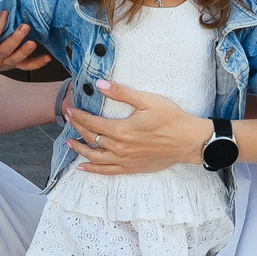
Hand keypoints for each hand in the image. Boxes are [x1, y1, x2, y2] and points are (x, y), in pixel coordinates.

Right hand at [0, 3, 45, 90]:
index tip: (4, 13)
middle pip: (4, 49)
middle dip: (15, 39)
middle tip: (25, 26)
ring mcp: (2, 62)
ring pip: (15, 59)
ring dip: (25, 51)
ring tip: (33, 43)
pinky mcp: (10, 65)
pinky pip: (25, 66)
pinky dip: (37, 63)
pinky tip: (48, 58)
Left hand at [66, 82, 209, 173]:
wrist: (188, 141)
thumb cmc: (170, 118)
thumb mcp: (146, 100)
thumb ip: (121, 93)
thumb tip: (99, 84)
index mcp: (121, 130)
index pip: (92, 123)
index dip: (78, 116)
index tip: (70, 109)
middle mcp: (120, 148)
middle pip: (91, 138)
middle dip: (77, 128)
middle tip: (67, 119)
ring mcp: (125, 161)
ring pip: (94, 158)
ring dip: (79, 150)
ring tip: (69, 143)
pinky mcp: (131, 168)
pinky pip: (107, 171)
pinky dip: (92, 170)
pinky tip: (82, 168)